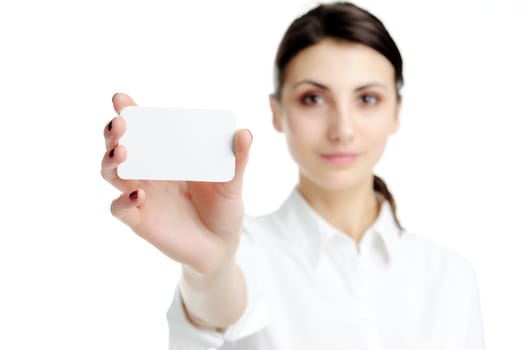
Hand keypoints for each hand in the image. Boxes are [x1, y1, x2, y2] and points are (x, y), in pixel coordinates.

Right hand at [101, 93, 251, 274]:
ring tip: (122, 152)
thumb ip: (238, 159)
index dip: (128, 113)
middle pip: (118, 147)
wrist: (222, 246)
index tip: (121, 99)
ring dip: (111, 161)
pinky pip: (120, 209)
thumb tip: (244, 133)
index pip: (142, 130)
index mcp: (167, 157)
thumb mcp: (232, 183)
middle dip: (113, 133)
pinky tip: (139, 194)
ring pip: (112, 174)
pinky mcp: (140, 221)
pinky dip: (123, 201)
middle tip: (119, 124)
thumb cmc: (223, 209)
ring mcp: (141, 196)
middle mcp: (149, 174)